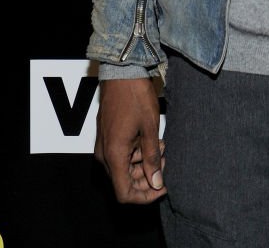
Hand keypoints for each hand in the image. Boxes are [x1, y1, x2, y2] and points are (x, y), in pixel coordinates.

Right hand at [95, 77, 166, 203]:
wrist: (121, 71)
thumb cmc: (135, 97)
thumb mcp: (150, 128)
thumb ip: (152, 158)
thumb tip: (156, 183)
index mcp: (114, 156)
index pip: (124, 194)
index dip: (145, 197)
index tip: (162, 187)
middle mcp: (104, 155)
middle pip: (124, 182)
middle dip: (148, 176)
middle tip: (165, 159)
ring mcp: (103, 145)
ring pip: (124, 168)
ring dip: (144, 163)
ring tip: (161, 145)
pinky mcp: (106, 137)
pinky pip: (120, 155)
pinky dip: (137, 153)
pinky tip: (151, 139)